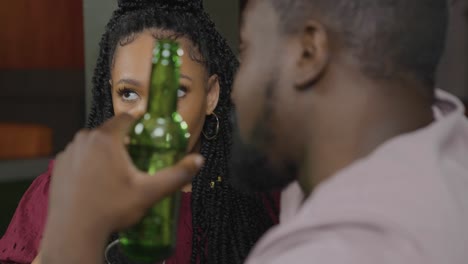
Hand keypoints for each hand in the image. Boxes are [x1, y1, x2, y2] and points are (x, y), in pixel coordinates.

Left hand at [40, 114, 203, 263]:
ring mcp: (68, 152)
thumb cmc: (111, 209)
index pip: (127, 118)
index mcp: (106, 138)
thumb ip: (177, 175)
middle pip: (110, 131)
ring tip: (114, 176)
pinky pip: (78, 157)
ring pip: (93, 144)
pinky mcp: (58, 166)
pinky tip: (95, 183)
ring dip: (104, 153)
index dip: (139, 125)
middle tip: (134, 161)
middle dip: (123, 142)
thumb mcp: (150, 192)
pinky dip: (88, 164)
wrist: (74, 232)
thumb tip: (198, 160)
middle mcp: (84, 139)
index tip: (147, 136)